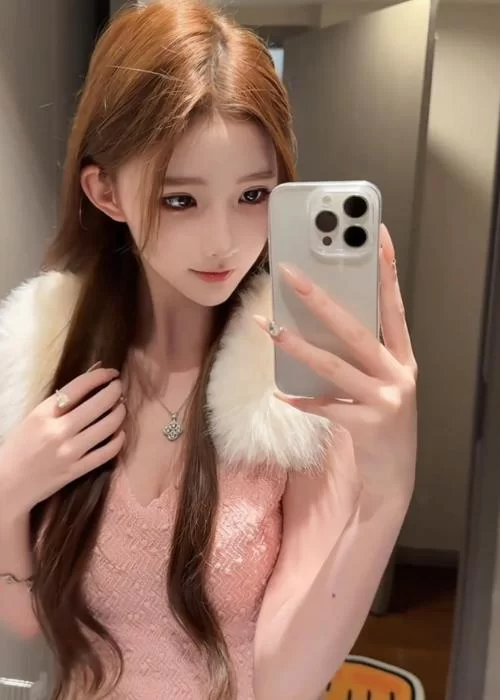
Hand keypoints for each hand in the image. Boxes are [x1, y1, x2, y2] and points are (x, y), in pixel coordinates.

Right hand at [0, 365, 126, 518]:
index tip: (111, 373)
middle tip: (118, 387)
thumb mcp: (35, 417)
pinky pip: (107, 452)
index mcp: (44, 414)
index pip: (79, 386)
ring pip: (108, 426)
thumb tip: (94, 373)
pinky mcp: (77, 471)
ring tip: (120, 407)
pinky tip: (119, 432)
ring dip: (120, 413)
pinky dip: (119, 439)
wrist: (7, 484)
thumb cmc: (20, 446)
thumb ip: (63, 399)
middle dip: (115, 391)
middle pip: (99, 404)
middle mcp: (58, 431)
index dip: (100, 376)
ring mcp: (69, 452)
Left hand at [255, 225, 416, 500]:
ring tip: (271, 328)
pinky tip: (282, 393)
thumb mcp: (381, 382)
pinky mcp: (368, 426)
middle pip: (357, 330)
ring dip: (300, 347)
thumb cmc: (382, 419)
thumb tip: (319, 321)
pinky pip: (326, 407)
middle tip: (291, 274)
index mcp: (403, 356)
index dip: (386, 270)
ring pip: (336, 367)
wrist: (394, 475)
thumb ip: (362, 355)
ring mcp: (386, 400)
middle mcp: (399, 374)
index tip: (376, 234)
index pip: (394, 305)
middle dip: (321, 301)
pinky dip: (302, 400)